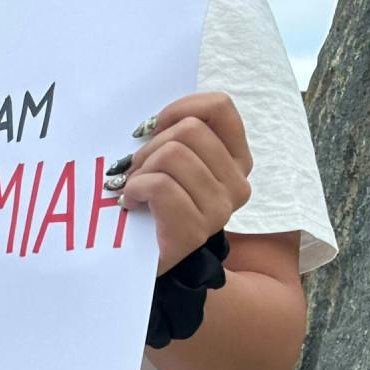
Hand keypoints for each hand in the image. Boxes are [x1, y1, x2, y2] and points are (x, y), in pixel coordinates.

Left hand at [119, 92, 251, 272]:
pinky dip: (135, 190)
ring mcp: (220, 209)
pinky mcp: (195, 231)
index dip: (180, 108)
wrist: (138, 262)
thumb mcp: (167, 161)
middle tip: (137, 171)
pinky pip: (160, 185)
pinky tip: (131, 204)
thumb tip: (154, 119)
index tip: (153, 127)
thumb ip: (174, 135)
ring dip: (141, 170)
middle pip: (189, 130)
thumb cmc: (150, 205)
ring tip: (135, 190)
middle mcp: (237, 185)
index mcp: (235, 161)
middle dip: (151, 146)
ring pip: (173, 154)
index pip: (220, 108)